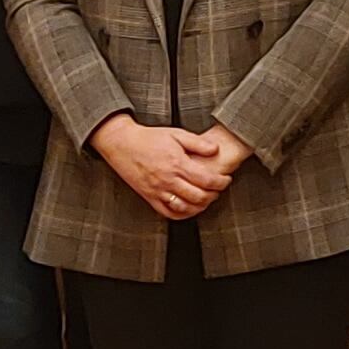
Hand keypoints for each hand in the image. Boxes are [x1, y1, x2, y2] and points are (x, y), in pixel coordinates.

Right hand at [94, 118, 235, 218]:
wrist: (122, 144)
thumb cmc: (148, 138)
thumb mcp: (176, 134)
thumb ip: (198, 143)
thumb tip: (215, 150)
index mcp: (177, 164)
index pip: (207, 180)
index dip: (221, 183)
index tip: (226, 180)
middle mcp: (168, 180)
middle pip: (199, 197)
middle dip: (214, 195)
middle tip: (218, 190)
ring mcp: (158, 191)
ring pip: (185, 208)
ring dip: (200, 206)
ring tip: (206, 199)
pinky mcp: (149, 197)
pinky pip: (168, 213)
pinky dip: (182, 214)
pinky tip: (189, 208)